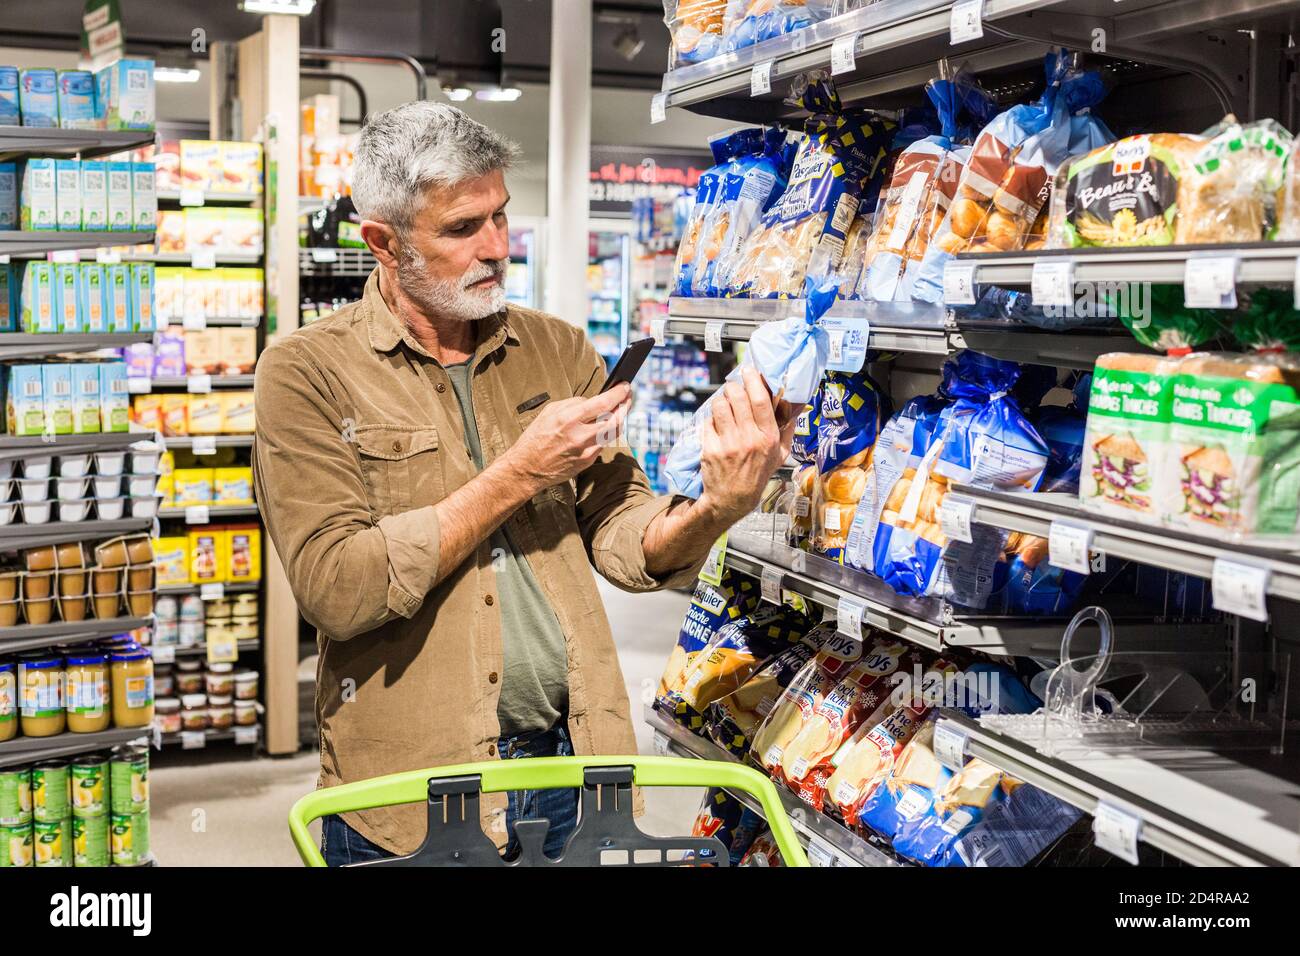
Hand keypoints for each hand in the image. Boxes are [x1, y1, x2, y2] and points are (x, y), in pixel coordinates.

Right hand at [503, 383, 630, 495]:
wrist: (527, 469)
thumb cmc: (535, 438)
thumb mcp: (549, 412)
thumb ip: (573, 404)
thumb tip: (592, 401)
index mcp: (568, 419)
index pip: (603, 403)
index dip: (618, 393)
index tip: (625, 386)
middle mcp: (580, 435)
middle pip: (615, 419)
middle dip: (625, 406)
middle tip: (627, 397)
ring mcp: (586, 451)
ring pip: (613, 432)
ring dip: (619, 419)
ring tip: (619, 409)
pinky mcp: (588, 461)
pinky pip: (603, 443)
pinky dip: (605, 433)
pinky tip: (604, 426)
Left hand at [697, 367, 797, 523]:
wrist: (732, 498)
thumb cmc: (757, 475)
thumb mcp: (780, 455)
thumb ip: (788, 430)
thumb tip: (795, 405)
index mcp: (768, 437)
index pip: (760, 400)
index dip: (753, 380)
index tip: (749, 371)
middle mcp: (748, 439)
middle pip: (737, 397)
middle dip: (733, 387)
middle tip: (734, 388)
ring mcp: (728, 443)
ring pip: (720, 405)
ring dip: (721, 401)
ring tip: (725, 407)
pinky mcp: (710, 448)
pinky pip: (708, 422)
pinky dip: (711, 420)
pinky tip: (717, 427)